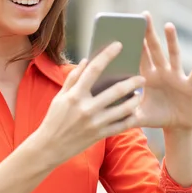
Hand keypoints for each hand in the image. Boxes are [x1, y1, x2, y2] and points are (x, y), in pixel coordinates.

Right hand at [34, 42, 145, 166]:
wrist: (49, 146)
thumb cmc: (54, 119)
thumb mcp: (59, 97)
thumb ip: (73, 78)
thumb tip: (85, 61)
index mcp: (74, 96)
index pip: (93, 70)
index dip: (107, 55)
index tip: (118, 45)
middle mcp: (86, 108)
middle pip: (115, 90)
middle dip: (132, 82)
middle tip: (141, 77)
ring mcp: (94, 123)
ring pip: (123, 109)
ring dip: (134, 100)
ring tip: (139, 94)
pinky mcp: (99, 135)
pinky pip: (120, 126)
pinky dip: (130, 118)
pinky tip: (135, 111)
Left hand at [133, 11, 191, 130]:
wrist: (176, 127)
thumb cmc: (156, 117)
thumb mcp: (138, 114)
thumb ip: (124, 111)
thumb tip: (106, 113)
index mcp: (147, 77)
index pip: (138, 57)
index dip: (132, 44)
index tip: (123, 28)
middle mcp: (161, 72)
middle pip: (154, 49)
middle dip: (148, 33)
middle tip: (143, 15)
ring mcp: (175, 77)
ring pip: (173, 56)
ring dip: (171, 41)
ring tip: (168, 25)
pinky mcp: (189, 85)